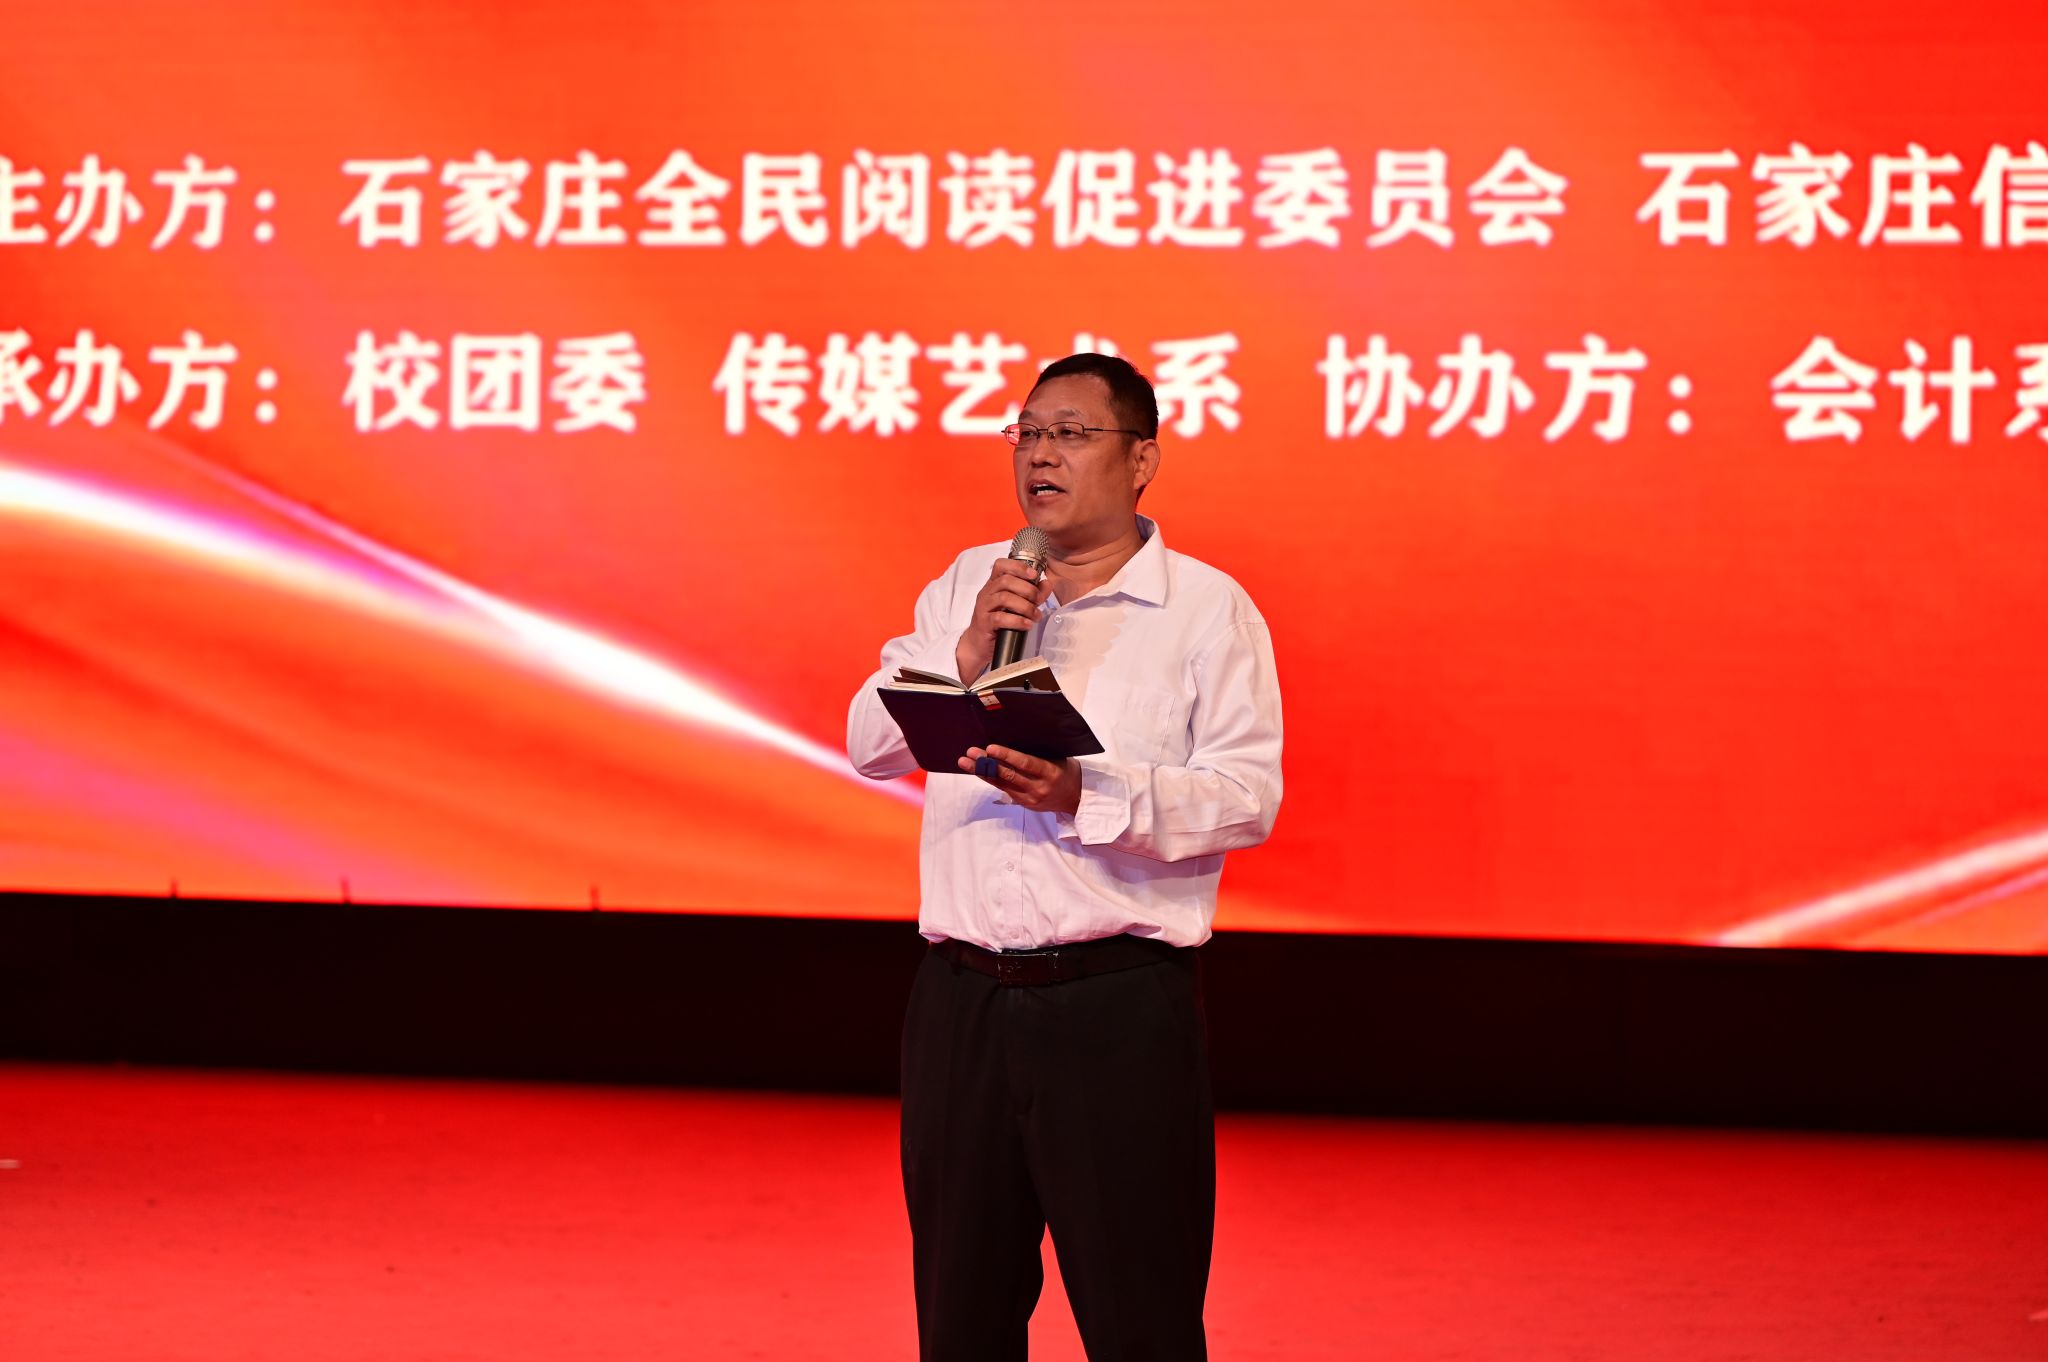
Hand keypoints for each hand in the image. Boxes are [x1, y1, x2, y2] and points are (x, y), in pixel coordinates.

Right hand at [954, 556, 1049, 680]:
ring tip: (1035, 615)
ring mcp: (983, 607)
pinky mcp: (984, 623)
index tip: (1034, 574)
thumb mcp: (1017, 605)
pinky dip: (1017, 620)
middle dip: (1028, 590)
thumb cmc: (998, 623)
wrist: (979, 644)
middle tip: (1038, 600)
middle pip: (1006, 581)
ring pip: (1004, 598)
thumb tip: (1047, 584)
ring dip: (1025, 606)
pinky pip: (1000, 618)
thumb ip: (1033, 593)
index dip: (1018, 566)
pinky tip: (1027, 624)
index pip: (1001, 565)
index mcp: (993, 584)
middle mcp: (987, 592)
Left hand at [958, 745, 1081, 814]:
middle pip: (1009, 775)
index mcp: (1049, 772)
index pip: (1025, 763)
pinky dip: (990, 779)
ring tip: (966, 762)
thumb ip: (1037, 753)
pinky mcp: (1024, 804)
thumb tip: (1012, 738)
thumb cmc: (1066, 771)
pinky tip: (978, 771)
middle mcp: (1039, 787)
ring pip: (1002, 784)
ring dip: (982, 772)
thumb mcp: (1057, 758)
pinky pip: (1004, 790)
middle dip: (988, 763)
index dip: (1006, 756)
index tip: (990, 748)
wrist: (1076, 798)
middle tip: (972, 753)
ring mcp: (1030, 798)